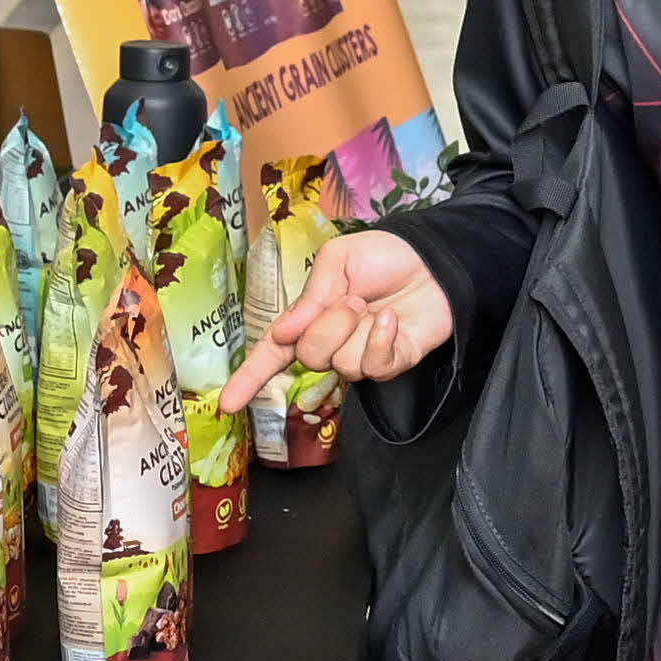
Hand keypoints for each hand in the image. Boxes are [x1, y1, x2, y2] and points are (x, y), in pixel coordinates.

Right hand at [227, 226, 454, 405]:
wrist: (433, 258)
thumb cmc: (384, 256)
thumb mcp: (337, 261)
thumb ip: (310, 298)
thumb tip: (281, 334)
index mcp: (310, 318)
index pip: (273, 353)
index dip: (249, 378)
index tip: (227, 404)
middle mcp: (332, 343)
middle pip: (309, 355)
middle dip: (327, 325)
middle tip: (352, 299)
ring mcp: (360, 356)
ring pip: (340, 364)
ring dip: (355, 329)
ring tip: (373, 306)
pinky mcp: (390, 363)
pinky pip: (372, 367)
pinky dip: (379, 340)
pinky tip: (390, 319)